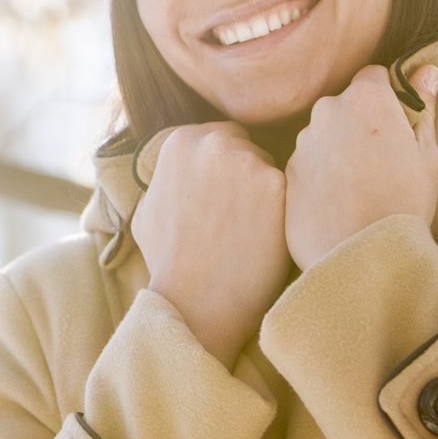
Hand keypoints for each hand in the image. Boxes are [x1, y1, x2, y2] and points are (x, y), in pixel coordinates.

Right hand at [132, 122, 292, 369]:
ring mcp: (247, 161)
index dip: (225, 168)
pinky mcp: (276, 185)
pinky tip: (268, 237)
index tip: (223, 196)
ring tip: (251, 231)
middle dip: (246, 174)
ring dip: (267, 193)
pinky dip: (283, 212)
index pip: (221, 137)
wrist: (196, 301)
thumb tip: (177, 172)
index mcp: (181, 141)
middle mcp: (214, 142)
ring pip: (271, 168)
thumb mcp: (147, 209)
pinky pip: (290, 191)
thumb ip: (167, 178)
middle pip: (248, 148)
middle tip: (240, 215)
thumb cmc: (169, 261)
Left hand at [284, 64, 437, 270]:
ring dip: (338, 149)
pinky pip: (308, 162)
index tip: (395, 123)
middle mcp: (327, 110)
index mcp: (366, 98)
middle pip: (345, 105)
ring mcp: (302, 141)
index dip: (387, 97)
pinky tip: (339, 201)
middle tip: (381, 162)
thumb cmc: (405, 202)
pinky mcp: (287, 171)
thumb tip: (428, 70)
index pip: (373, 76)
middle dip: (360, 124)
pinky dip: (321, 174)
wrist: (364, 255)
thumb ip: (423, 106)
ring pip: (324, 134)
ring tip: (360, 187)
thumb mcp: (427, 153)